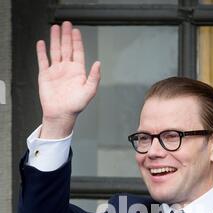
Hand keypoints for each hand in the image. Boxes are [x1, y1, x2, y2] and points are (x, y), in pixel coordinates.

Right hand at [36, 21, 100, 137]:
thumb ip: (94, 77)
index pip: (77, 52)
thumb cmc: (75, 106)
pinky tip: (42, 43)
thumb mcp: (89, 91)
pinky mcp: (45, 75)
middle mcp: (67, 69)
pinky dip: (41, 52)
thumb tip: (98, 63)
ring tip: (55, 28)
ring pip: (55, 51)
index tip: (76, 31)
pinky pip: (43, 61)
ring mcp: (56, 71)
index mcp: (77, 72)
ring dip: (55, 40)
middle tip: (66, 24)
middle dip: (66, 36)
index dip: (77, 41)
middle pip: (66, 48)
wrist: (61, 115)